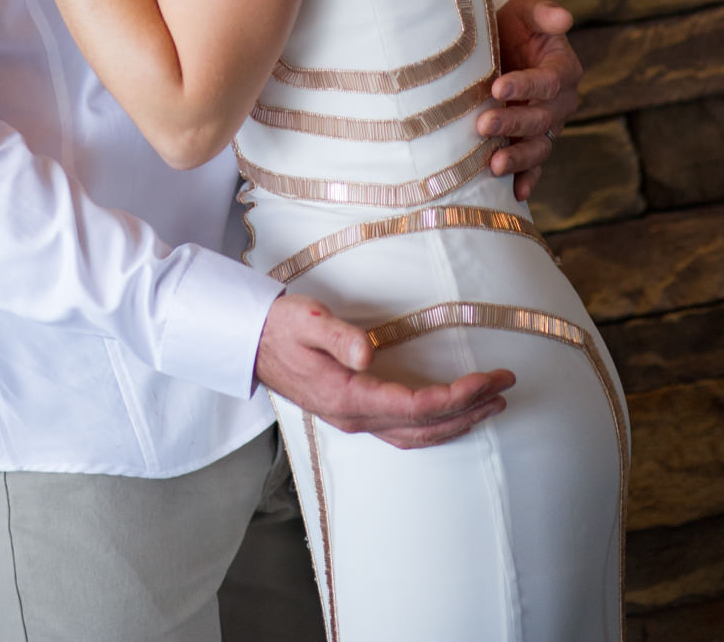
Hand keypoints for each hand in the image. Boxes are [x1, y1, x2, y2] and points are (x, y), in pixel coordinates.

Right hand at [255, 294, 512, 448]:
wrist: (248, 341)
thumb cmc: (278, 324)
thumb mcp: (305, 319)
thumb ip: (337, 335)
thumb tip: (368, 353)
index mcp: (347, 396)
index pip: (416, 405)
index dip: (458, 396)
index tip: (489, 379)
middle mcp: (354, 417)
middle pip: (425, 426)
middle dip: (470, 409)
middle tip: (506, 388)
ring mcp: (353, 420)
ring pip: (417, 436)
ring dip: (458, 423)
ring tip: (492, 404)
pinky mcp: (352, 413)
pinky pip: (404, 432)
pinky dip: (435, 426)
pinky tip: (451, 415)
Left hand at [480, 0, 581, 199]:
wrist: (500, 42)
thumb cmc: (515, 23)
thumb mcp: (527, 9)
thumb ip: (543, 13)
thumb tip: (564, 17)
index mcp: (563, 69)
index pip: (548, 82)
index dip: (525, 86)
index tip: (497, 88)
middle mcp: (560, 102)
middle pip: (541, 118)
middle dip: (513, 123)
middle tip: (482, 125)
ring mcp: (547, 125)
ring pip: (539, 146)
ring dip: (518, 158)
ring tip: (493, 164)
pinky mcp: (531, 140)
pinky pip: (535, 165)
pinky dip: (528, 179)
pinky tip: (516, 193)